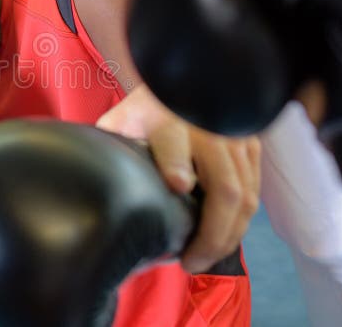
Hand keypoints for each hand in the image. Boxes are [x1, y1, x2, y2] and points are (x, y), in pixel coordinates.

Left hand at [96, 84, 260, 272]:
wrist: (188, 79)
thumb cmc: (146, 109)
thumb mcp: (123, 121)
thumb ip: (114, 149)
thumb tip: (88, 188)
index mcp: (167, 118)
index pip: (174, 142)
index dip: (176, 163)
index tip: (177, 184)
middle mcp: (206, 129)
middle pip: (223, 186)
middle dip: (211, 233)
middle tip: (190, 261)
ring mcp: (234, 138)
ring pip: (245, 196)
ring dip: (228, 236)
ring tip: (203, 258)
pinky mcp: (251, 146)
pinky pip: (253, 192)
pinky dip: (240, 222)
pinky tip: (222, 240)